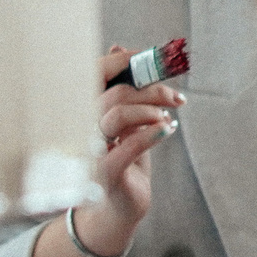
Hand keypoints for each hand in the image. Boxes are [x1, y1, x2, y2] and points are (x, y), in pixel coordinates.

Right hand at [81, 44, 183, 254]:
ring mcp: (89, 150)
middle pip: (113, 93)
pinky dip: (153, 134)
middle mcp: (80, 127)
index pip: (95, 73)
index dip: (125, 61)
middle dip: (151, 89)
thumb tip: (117, 48)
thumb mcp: (123, 121)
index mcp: (82, 110)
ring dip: (151, 111)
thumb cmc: (121, 162)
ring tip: (169, 117)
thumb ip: (120, 88)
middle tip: (176, 97)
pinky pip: (129, 145)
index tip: (155, 61)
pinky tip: (168, 130)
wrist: (117, 209)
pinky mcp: (104, 172)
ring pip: (117, 114)